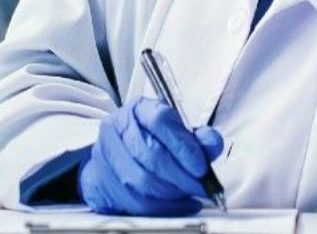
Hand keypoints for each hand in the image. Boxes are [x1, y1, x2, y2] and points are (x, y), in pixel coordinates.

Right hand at [78, 97, 223, 215]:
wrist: (116, 158)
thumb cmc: (150, 142)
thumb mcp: (177, 132)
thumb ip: (199, 138)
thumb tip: (212, 144)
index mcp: (139, 109)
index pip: (160, 121)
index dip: (183, 147)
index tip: (201, 166)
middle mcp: (118, 125)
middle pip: (151, 155)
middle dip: (181, 175)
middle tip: (200, 185)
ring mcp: (107, 153)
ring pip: (143, 180)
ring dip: (172, 192)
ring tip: (189, 193)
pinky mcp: (104, 180)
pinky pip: (137, 201)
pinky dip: (164, 207)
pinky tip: (180, 203)